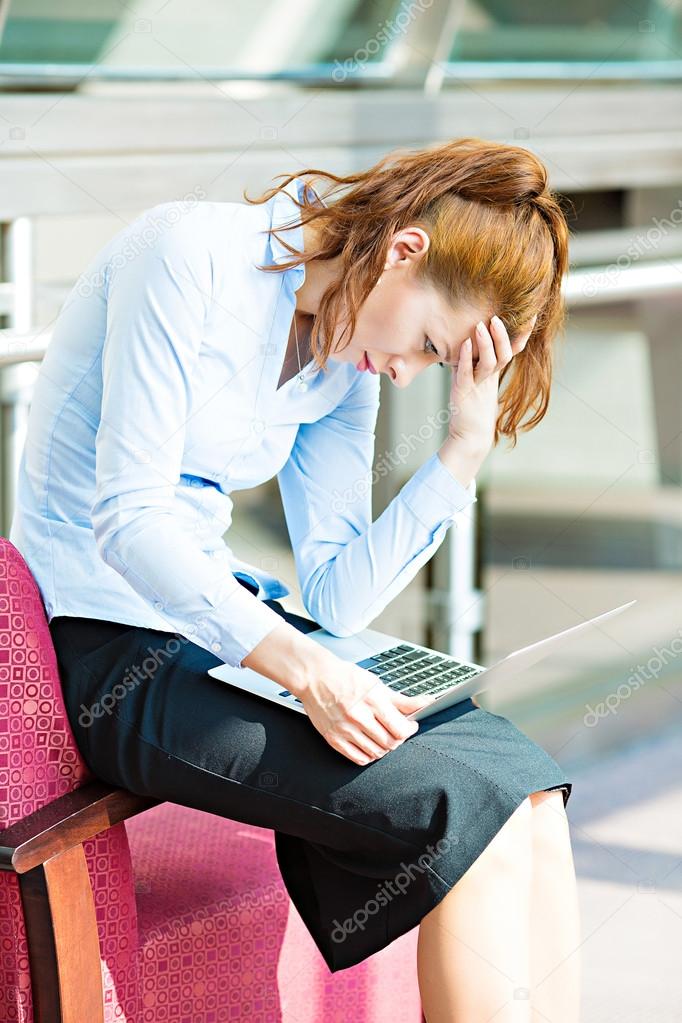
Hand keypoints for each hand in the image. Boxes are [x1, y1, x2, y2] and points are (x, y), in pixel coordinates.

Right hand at [296, 654, 436, 765]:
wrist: (314, 677)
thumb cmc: (344, 677)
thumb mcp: (375, 684)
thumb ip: (401, 699)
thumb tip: (425, 703)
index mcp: (372, 700)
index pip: (400, 728)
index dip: (410, 730)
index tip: (410, 726)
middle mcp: (358, 716)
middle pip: (390, 743)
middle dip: (399, 739)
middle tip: (398, 731)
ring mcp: (344, 729)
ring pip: (376, 753)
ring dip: (385, 748)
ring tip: (384, 737)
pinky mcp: (333, 738)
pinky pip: (358, 758)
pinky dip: (369, 756)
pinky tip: (370, 745)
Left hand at [446, 312, 537, 453]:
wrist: (469, 436)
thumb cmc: (472, 408)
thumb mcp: (477, 381)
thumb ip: (474, 362)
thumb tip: (468, 340)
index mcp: (495, 373)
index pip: (513, 351)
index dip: (523, 334)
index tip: (531, 315)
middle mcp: (490, 378)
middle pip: (504, 355)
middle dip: (502, 336)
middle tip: (497, 317)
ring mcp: (479, 385)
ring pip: (489, 363)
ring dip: (486, 343)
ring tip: (481, 326)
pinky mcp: (464, 392)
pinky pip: (467, 372)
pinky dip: (466, 357)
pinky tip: (465, 344)